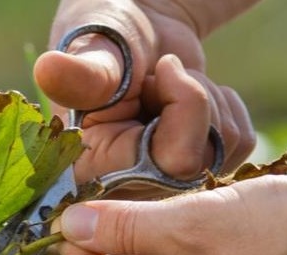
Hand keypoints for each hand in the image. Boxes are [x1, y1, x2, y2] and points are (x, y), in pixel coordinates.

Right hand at [34, 0, 257, 184]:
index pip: (169, 165)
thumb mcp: (95, 52)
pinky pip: (238, 143)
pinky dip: (221, 109)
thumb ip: (82, 73)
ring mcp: (161, 186)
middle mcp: (125, 192)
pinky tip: (182, 101)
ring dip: (205, 102)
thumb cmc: (104, 38)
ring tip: (163, 89)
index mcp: (91, 173)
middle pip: (198, 162)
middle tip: (157, 76)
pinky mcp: (192, 174)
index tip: (164, 69)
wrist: (135, 30)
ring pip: (224, 151)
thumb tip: (48, 69)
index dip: (180, 119)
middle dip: (190, 103)